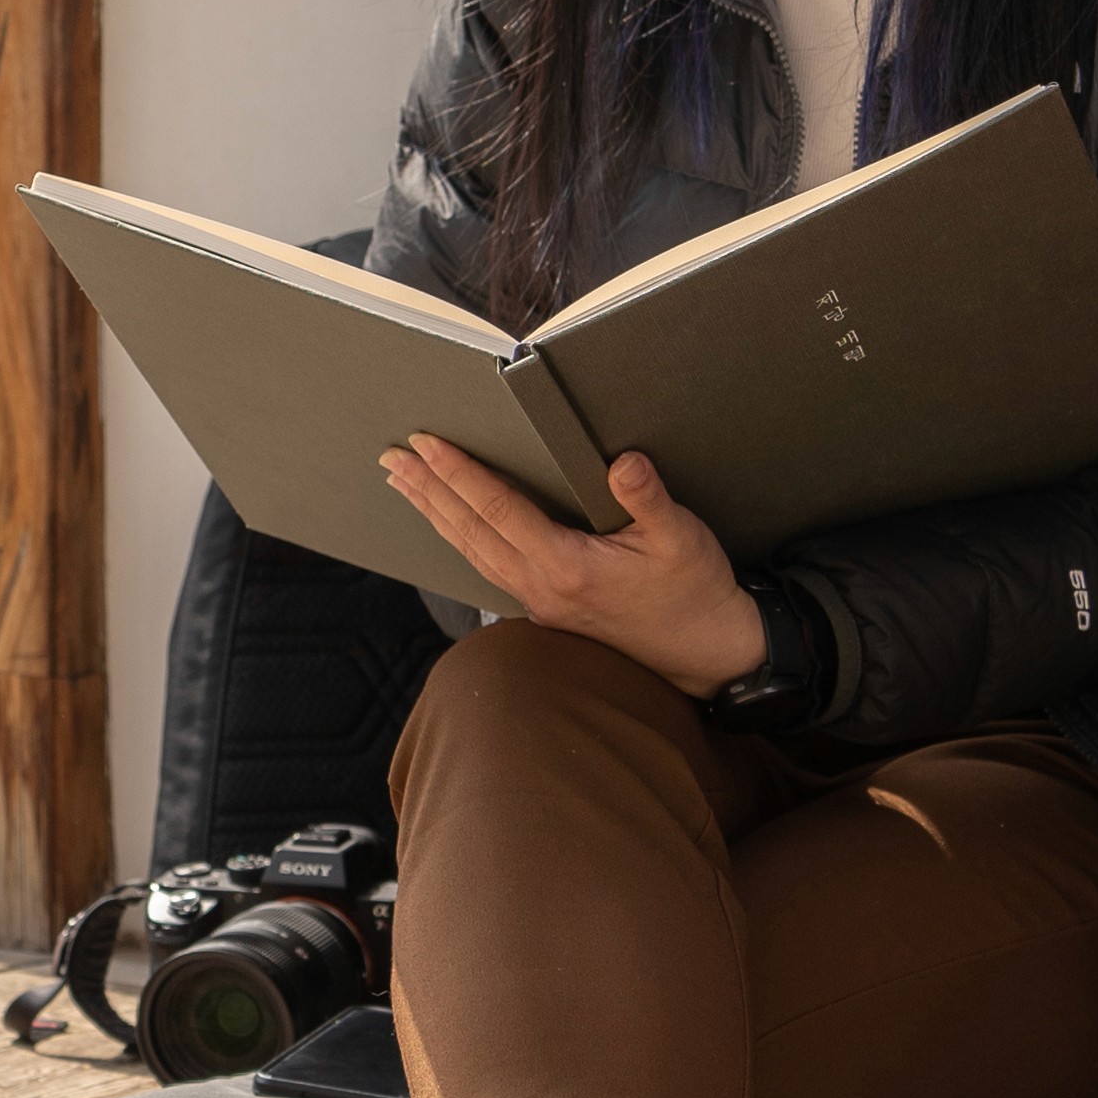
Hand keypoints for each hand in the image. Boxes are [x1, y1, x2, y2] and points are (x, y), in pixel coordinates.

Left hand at [382, 433, 766, 697]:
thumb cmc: (695, 593)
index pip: (498, 509)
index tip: (426, 443)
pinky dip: (461, 538)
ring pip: (471, 551)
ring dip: (435, 514)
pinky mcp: (546, 610)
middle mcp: (541, 587)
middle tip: (391, 455)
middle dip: (427, 490)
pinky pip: (488, 566)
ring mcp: (539, 603)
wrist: (707, 654)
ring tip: (405, 483)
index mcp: (567, 566)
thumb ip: (647, 499)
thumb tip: (623, 461)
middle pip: (468, 530)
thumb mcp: (681, 538)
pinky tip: (451, 524)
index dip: (459, 473)